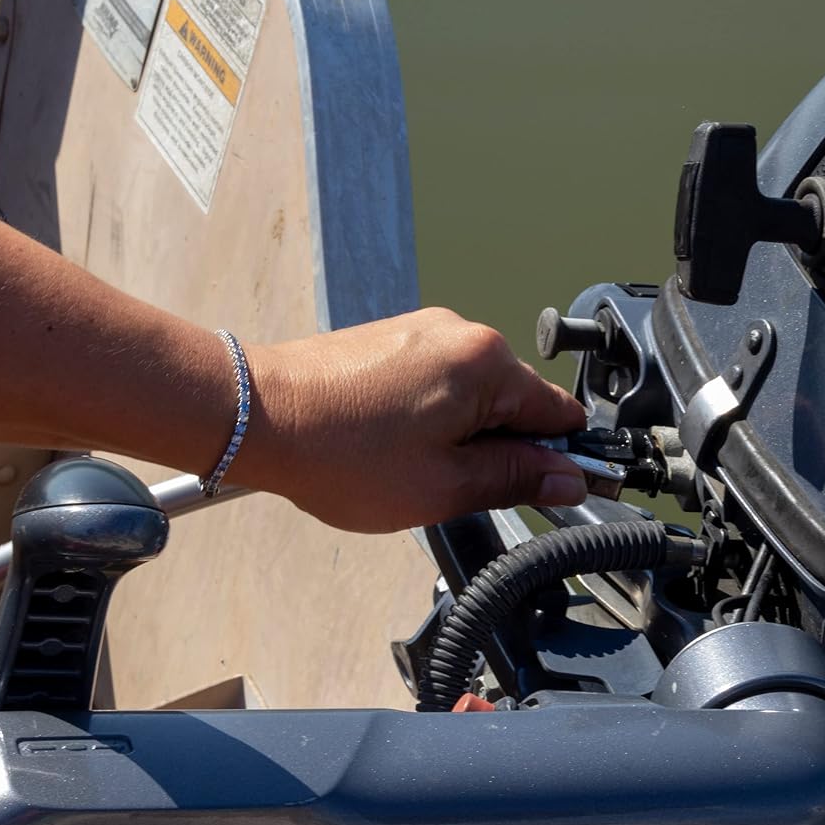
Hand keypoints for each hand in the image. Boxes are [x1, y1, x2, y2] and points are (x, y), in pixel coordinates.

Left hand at [236, 308, 586, 531]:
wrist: (256, 417)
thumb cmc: (341, 454)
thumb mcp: (443, 486)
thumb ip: (515, 479)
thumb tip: (569, 479)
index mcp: (486, 364)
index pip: (559, 414)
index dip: (559, 460)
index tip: (548, 493)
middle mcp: (461, 333)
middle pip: (516, 402)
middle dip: (501, 448)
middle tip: (456, 487)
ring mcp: (424, 331)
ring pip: (475, 395)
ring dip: (464, 435)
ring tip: (413, 466)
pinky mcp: (394, 339)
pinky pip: (439, 383)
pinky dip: (434, 418)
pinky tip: (395, 445)